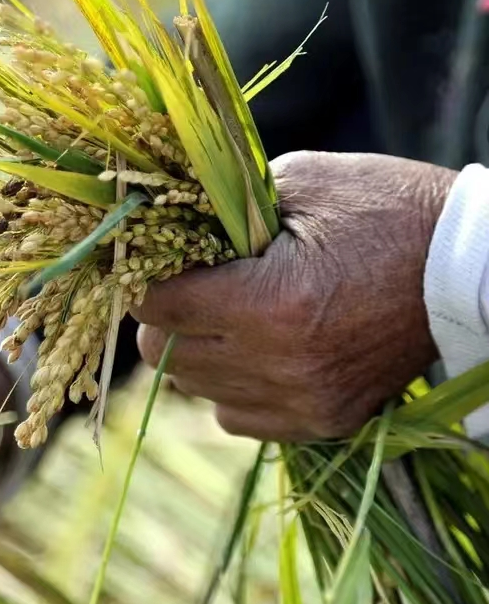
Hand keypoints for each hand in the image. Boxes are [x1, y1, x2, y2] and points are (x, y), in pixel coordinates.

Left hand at [130, 152, 455, 440]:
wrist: (466, 270)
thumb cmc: (384, 211)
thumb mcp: (301, 181)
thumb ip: (221, 205)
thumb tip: (159, 222)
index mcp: (270, 303)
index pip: (155, 307)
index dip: (147, 280)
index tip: (156, 262)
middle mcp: (280, 364)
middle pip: (165, 354)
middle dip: (165, 317)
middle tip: (190, 288)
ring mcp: (302, 401)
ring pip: (195, 388)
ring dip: (197, 352)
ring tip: (229, 316)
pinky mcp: (322, 422)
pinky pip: (234, 417)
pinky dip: (231, 387)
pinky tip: (257, 350)